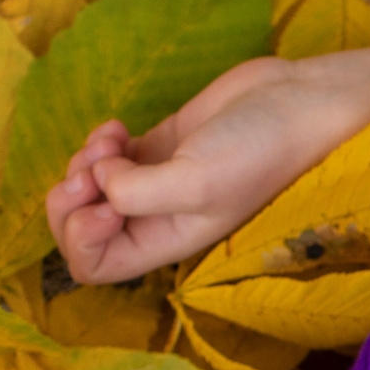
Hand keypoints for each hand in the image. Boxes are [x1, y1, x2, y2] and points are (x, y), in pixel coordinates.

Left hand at [46, 36, 369, 283]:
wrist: (299, 103)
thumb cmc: (259, 151)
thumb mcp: (199, 181)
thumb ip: (138, 192)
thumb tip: (99, 180)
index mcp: (166, 241)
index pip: (95, 267)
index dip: (79, 237)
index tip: (100, 202)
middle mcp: (156, 218)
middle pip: (81, 230)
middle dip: (70, 198)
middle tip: (92, 168)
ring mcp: (155, 181)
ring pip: (88, 188)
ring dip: (85, 161)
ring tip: (112, 139)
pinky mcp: (159, 146)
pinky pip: (106, 156)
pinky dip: (99, 142)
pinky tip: (120, 128)